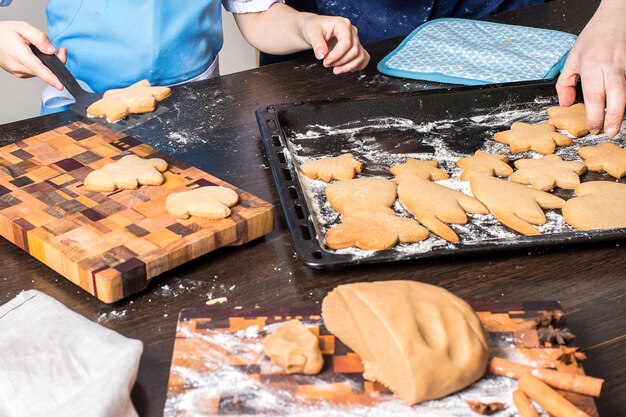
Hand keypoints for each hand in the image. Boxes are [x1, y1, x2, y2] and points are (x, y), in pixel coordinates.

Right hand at [0, 21, 66, 89]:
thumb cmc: (5, 33)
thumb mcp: (23, 27)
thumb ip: (39, 38)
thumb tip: (52, 50)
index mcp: (18, 54)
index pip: (37, 68)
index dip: (50, 77)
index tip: (59, 85)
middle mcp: (18, 67)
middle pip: (43, 70)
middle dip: (56, 62)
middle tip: (62, 51)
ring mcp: (19, 72)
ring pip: (41, 72)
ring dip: (48, 63)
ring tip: (46, 50)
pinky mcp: (21, 74)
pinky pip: (36, 72)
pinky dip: (41, 65)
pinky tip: (37, 56)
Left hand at [299, 15, 369, 74]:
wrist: (315, 29)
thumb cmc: (314, 28)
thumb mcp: (312, 33)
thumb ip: (317, 44)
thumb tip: (322, 56)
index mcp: (343, 24)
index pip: (347, 43)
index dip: (337, 55)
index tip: (326, 61)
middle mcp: (352, 31)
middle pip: (354, 51)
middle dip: (340, 62)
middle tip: (326, 64)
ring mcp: (355, 40)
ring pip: (360, 56)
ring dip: (348, 67)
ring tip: (335, 70)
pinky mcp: (356, 47)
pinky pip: (363, 58)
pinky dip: (356, 66)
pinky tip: (344, 69)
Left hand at [556, 1, 625, 137]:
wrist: (617, 16)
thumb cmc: (594, 38)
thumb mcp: (572, 59)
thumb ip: (565, 83)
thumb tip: (566, 105)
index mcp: (592, 64)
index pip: (594, 95)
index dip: (594, 115)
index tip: (592, 127)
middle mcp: (612, 64)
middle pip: (616, 94)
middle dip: (614, 116)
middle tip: (610, 132)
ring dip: (623, 109)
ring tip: (617, 125)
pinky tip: (622, 107)